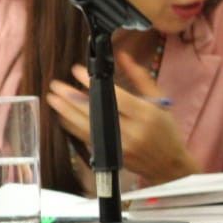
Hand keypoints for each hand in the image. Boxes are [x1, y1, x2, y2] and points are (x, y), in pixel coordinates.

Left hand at [47, 58, 197, 184]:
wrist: (169, 165)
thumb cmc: (166, 130)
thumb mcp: (160, 101)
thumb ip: (140, 77)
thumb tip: (123, 56)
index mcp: (146, 114)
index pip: (115, 96)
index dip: (94, 84)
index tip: (77, 71)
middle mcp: (131, 131)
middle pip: (96, 113)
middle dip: (72, 98)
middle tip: (57, 86)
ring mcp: (119, 146)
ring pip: (87, 128)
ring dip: (67, 113)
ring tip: (53, 99)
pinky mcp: (111, 156)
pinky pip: (87, 139)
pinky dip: (74, 127)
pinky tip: (63, 117)